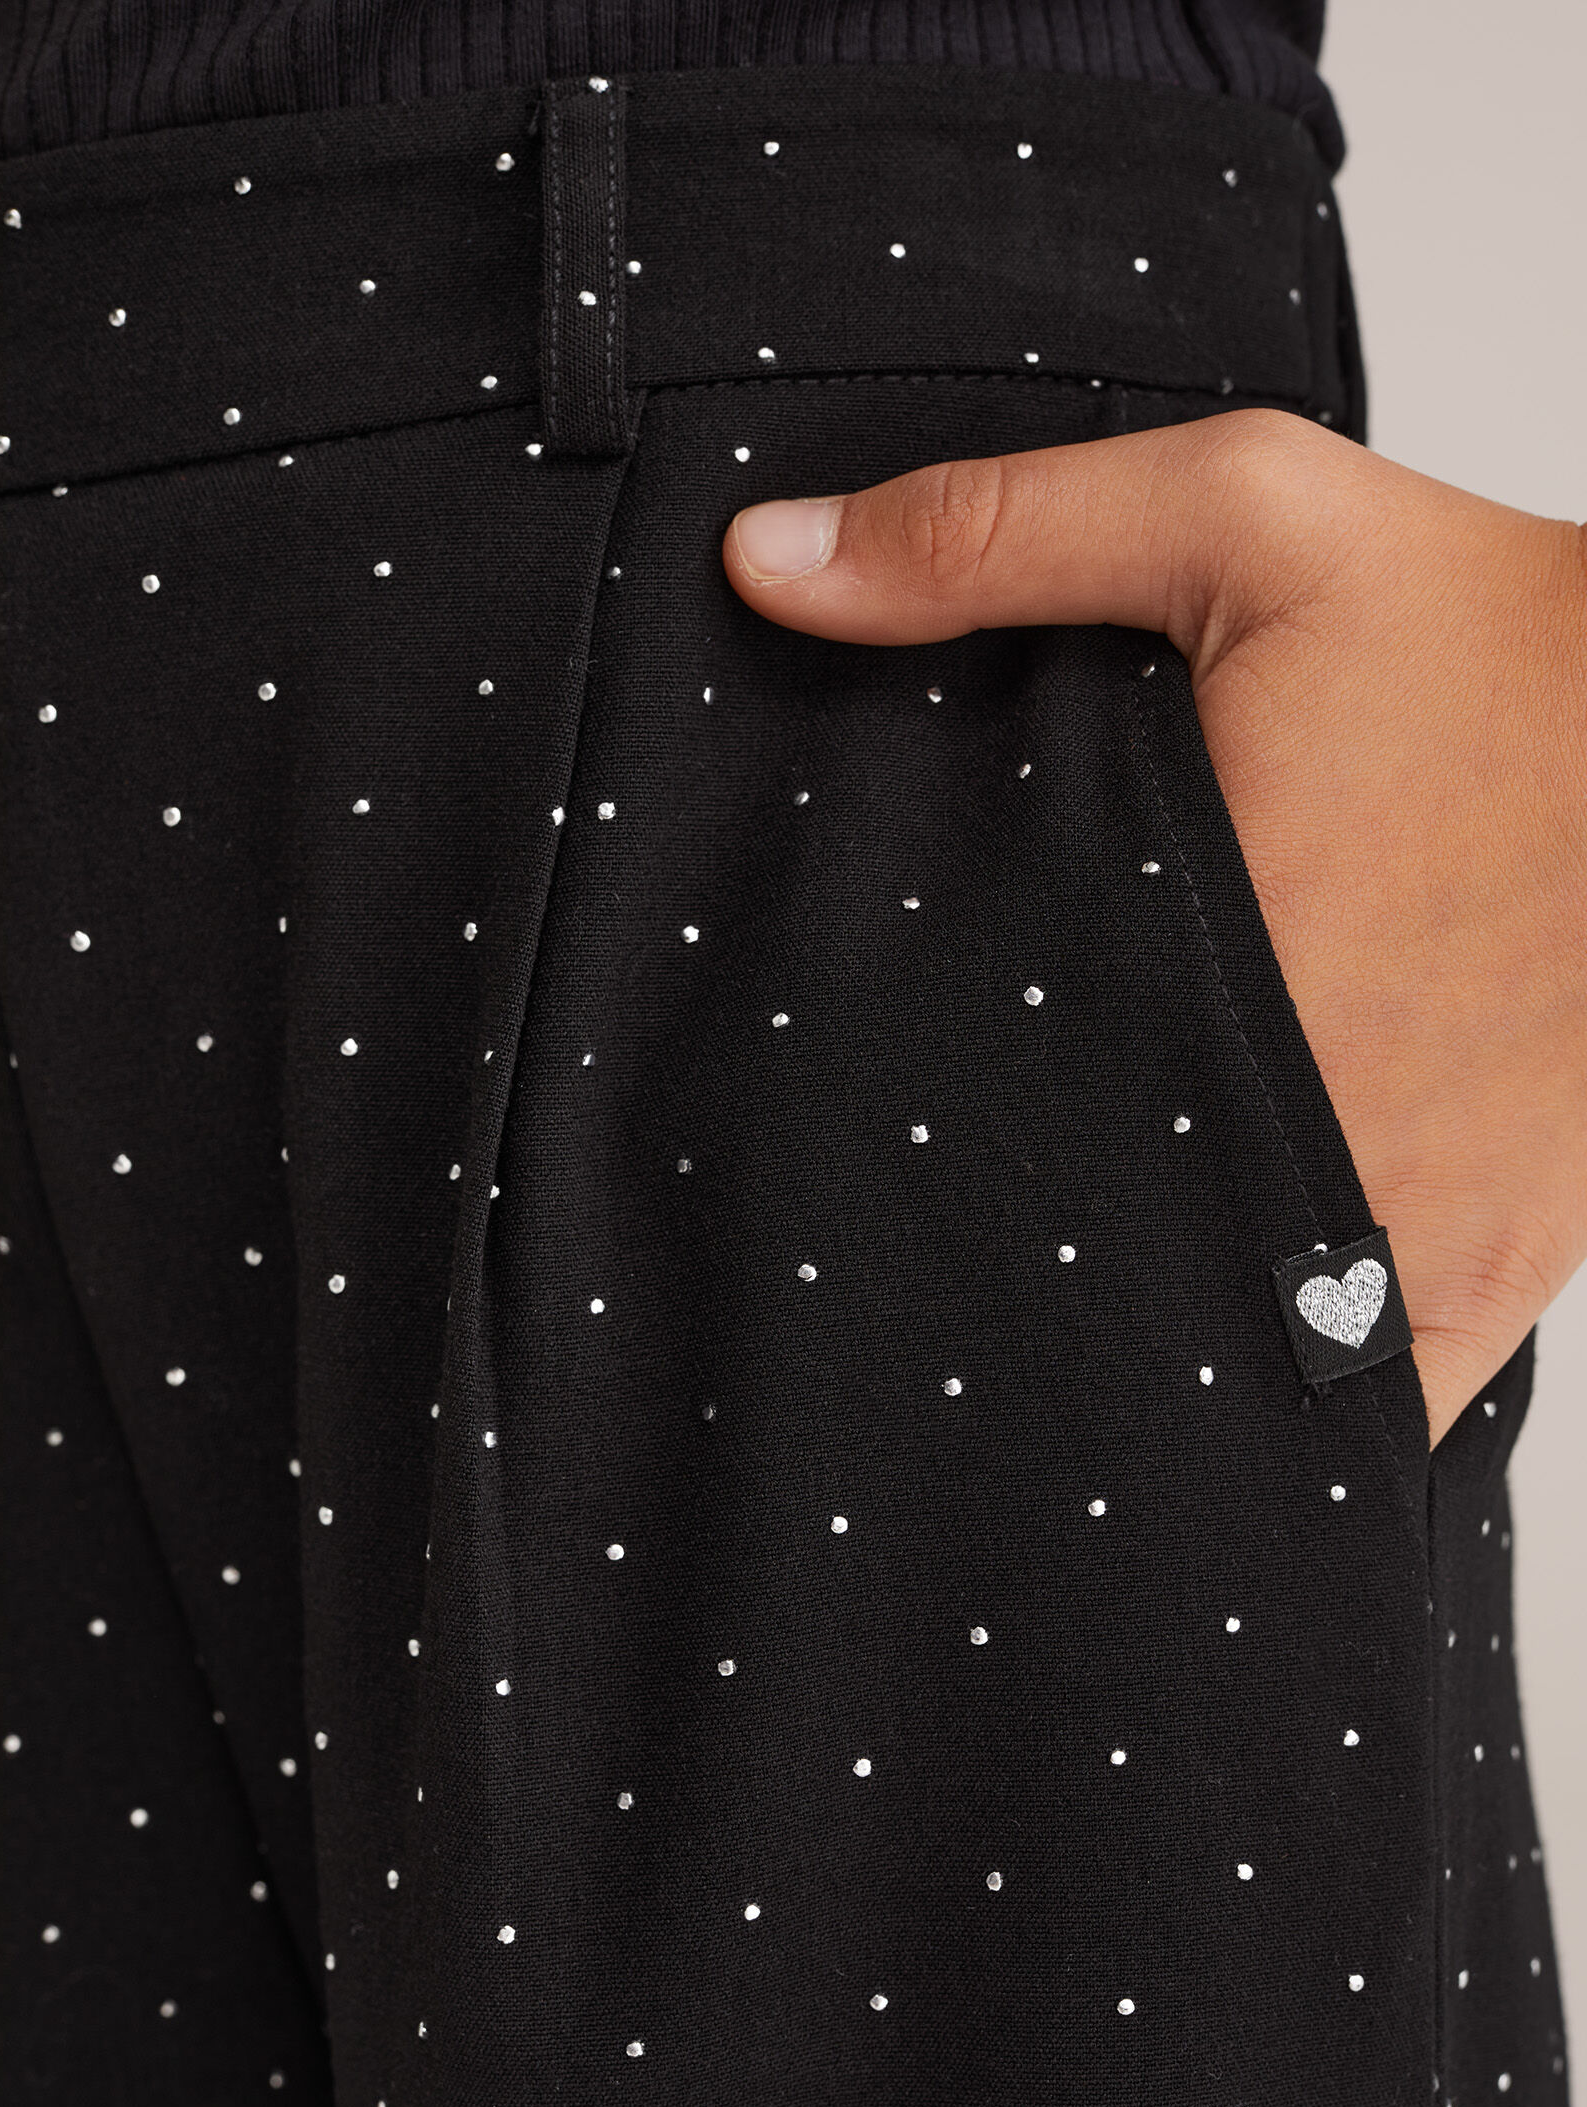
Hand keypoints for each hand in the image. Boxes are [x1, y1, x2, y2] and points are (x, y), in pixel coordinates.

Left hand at [723, 412, 1586, 1446]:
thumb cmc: (1508, 636)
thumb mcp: (1248, 523)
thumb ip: (997, 540)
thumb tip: (765, 565)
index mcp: (1182, 970)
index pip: (964, 1128)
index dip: (881, 1162)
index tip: (831, 1154)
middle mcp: (1281, 1132)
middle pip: (1072, 1271)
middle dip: (995, 1263)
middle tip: (932, 1238)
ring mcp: (1395, 1230)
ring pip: (1208, 1372)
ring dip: (1132, 1352)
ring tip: (1060, 1311)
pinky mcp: (1495, 1268)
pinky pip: (1369, 1409)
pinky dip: (1295, 1417)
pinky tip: (1222, 1384)